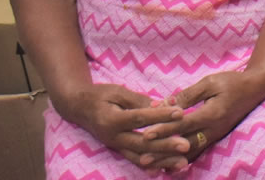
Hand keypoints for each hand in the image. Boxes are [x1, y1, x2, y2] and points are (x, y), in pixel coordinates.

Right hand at [61, 83, 191, 170]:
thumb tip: (161, 105)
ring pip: (140, 157)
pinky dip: (151, 166)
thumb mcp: (118, 92)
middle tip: (185, 145)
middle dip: (165, 146)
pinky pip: (136, 161)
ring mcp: (116, 146)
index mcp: (112, 119)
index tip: (180, 112)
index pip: (139, 118)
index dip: (160, 116)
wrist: (79, 108)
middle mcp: (113, 137)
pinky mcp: (119, 150)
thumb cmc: (100, 96)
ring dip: (162, 161)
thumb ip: (139, 100)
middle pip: (142, 144)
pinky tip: (165, 170)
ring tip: (183, 163)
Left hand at [141, 71, 264, 163]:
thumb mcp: (210, 82)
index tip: (145, 134)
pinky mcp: (214, 138)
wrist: (256, 89)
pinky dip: (181, 159)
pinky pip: (196, 152)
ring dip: (169, 159)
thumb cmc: (232, 82)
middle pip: (184, 144)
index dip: (164, 129)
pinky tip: (167, 164)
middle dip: (163, 151)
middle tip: (142, 158)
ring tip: (151, 165)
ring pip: (189, 152)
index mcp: (212, 114)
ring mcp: (215, 136)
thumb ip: (187, 95)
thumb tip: (164, 104)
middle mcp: (214, 129)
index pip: (184, 124)